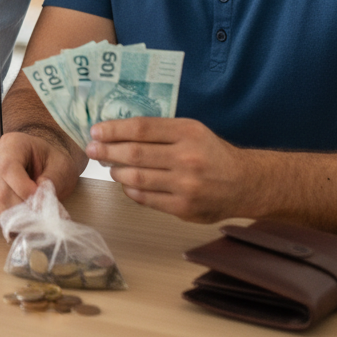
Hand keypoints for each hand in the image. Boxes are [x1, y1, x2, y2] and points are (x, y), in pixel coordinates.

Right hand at [0, 131, 81, 219]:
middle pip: (1, 190)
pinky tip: (26, 220)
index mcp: (12, 143)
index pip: (8, 168)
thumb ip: (52, 181)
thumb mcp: (62, 166)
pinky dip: (11, 221)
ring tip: (37, 220)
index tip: (39, 202)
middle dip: (23, 209)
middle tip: (42, 218)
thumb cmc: (52, 161)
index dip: (22, 189)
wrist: (46, 163)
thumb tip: (38, 200)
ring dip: (18, 217)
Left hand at [86, 117, 256, 222]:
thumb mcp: (191, 130)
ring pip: (136, 178)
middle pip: (135, 154)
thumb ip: (160, 131)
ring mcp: (186, 186)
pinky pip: (146, 198)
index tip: (96, 130)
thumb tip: (117, 132)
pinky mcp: (184, 208)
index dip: (113, 129)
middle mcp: (187, 158)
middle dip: (106, 151)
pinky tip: (126, 182)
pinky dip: (130, 190)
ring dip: (115, 171)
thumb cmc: (211, 153)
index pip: (141, 128)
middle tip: (91, 148)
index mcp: (188, 133)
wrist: (245, 183)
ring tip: (108, 166)